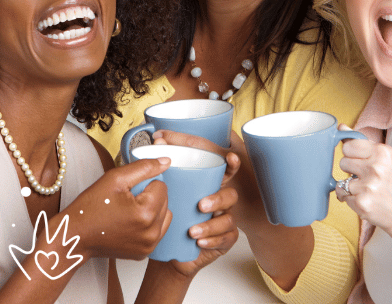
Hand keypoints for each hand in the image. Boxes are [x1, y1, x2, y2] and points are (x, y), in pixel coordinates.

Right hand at [63, 158, 172, 260]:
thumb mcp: (116, 178)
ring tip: (129, 210)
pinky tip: (131, 221)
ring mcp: (149, 245)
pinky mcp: (145, 252)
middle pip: (164, 200)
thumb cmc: (90, 207)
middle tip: (126, 200)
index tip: (127, 190)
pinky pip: (158, 229)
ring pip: (164, 213)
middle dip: (149, 195)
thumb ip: (144, 167)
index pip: (162, 185)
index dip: (144, 183)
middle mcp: (151, 232)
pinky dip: (149, 222)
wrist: (75, 236)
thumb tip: (166, 161)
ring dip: (152, 208)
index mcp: (146, 213)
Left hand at [152, 131, 239, 274]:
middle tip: (200, 205)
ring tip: (193, 230)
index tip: (230, 158)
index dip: (232, 164)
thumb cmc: (172, 217)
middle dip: (217, 199)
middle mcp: (221, 202)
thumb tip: (158, 140)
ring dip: (211, 224)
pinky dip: (213, 240)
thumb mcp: (169, 191)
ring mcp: (224, 221)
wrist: (171, 252)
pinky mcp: (224, 240)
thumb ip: (166, 165)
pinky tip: (200, 242)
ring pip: (228, 219)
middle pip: (230, 195)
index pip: (227, 172)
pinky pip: (226, 238)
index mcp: (210, 187)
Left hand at [336, 124, 391, 259]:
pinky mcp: (362, 203)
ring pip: (341, 180)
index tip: (359, 160)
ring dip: (350, 187)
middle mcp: (376, 168)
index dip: (352, 154)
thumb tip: (341, 127)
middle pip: (343, 162)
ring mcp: (368, 186)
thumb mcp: (389, 159)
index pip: (349, 145)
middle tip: (366, 178)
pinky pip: (342, 195)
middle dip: (351, 170)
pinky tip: (366, 201)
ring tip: (367, 191)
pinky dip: (350, 199)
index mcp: (383, 153)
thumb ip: (364, 143)